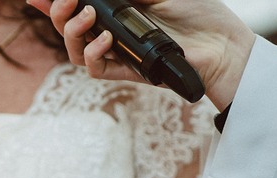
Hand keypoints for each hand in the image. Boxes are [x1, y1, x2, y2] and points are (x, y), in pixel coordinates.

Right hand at [27, 0, 255, 109]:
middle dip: (57, 12)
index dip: (53, 3)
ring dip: (71, 32)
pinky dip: (92, 53)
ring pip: (74, 50)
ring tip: (85, 15)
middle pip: (67, 28)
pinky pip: (95, 69)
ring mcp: (117, 53)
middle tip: (64, 1)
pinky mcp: (126, 71)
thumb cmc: (198, 12)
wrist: (223, 44)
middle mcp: (111, 32)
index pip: (77, 7)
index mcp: (117, 10)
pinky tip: (105, 38)